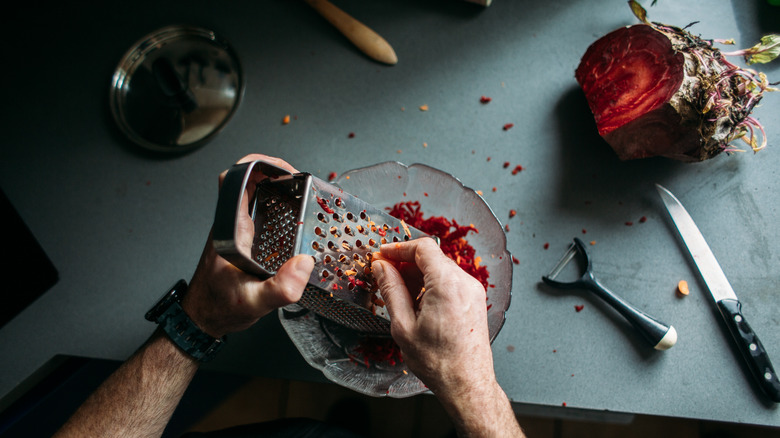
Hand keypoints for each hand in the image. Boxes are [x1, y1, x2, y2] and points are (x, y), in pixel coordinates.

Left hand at [182, 154, 314, 337]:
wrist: (201, 320)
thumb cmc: (219, 309)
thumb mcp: (255, 303)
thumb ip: (281, 288)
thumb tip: (304, 264)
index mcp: (231, 230)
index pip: (233, 180)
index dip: (257, 164)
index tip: (283, 170)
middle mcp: (232, 226)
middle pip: (247, 182)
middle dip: (275, 173)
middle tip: (301, 182)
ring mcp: (236, 232)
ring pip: (253, 196)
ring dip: (276, 188)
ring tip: (303, 194)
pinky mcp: (242, 241)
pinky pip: (258, 212)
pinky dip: (276, 206)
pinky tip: (294, 219)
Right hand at [372, 238, 523, 436]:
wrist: (467, 383)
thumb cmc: (438, 362)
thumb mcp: (403, 326)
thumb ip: (391, 290)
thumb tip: (381, 268)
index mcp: (447, 284)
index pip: (423, 248)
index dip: (399, 248)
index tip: (382, 255)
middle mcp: (465, 282)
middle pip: (432, 257)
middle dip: (406, 262)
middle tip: (384, 274)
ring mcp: (473, 290)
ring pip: (440, 268)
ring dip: (418, 274)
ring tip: (398, 291)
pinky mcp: (475, 300)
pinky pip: (450, 281)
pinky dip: (431, 284)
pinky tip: (416, 301)